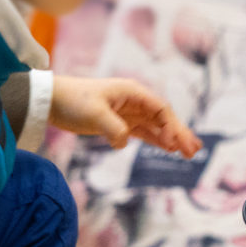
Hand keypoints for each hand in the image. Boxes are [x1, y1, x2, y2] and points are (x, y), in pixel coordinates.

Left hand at [52, 77, 198, 154]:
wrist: (50, 101)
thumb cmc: (72, 101)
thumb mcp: (94, 114)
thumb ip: (114, 129)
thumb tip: (124, 142)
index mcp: (132, 92)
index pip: (161, 109)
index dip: (172, 126)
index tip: (175, 144)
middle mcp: (134, 101)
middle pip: (164, 118)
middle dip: (180, 134)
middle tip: (194, 151)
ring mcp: (128, 112)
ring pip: (156, 126)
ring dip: (171, 139)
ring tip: (188, 153)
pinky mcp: (119, 123)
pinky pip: (143, 132)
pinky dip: (156, 140)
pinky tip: (167, 150)